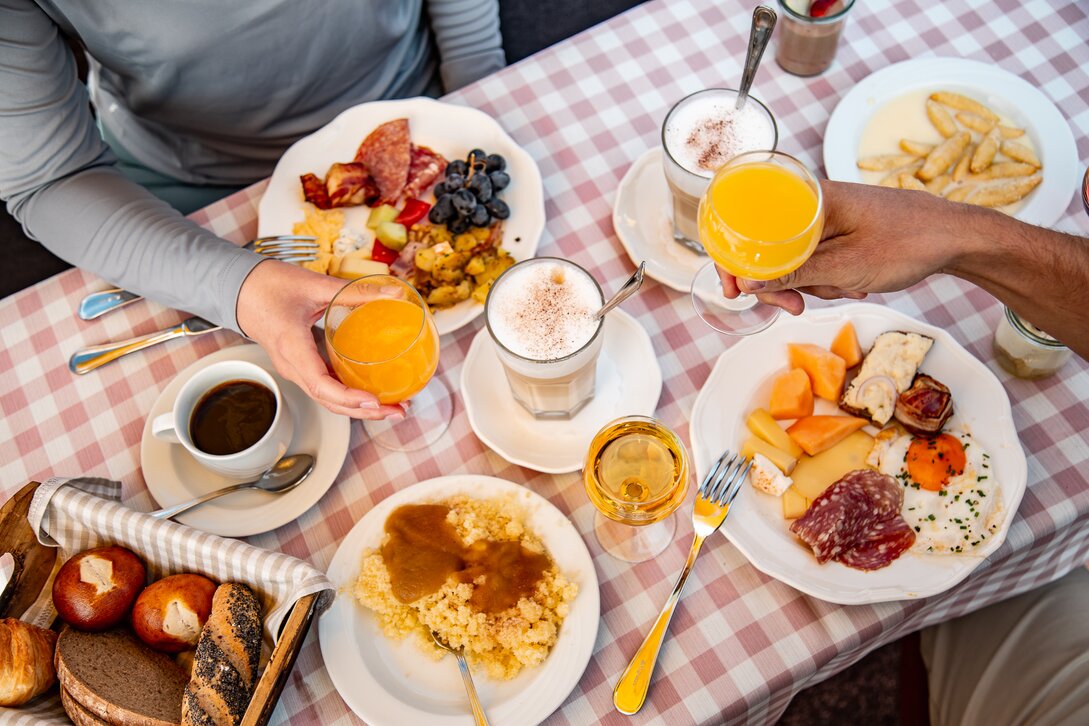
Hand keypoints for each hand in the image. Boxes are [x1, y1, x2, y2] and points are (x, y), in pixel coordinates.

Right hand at [235, 260, 404, 419]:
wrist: (239, 288)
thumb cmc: (268, 285)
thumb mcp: (315, 285)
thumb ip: (355, 290)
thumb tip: (394, 292)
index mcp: (292, 348)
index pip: (321, 385)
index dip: (349, 398)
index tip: (375, 401)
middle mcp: (292, 366)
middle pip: (329, 401)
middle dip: (365, 412)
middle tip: (399, 410)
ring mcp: (295, 368)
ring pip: (328, 398)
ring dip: (359, 407)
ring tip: (392, 405)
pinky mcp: (300, 365)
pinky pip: (325, 387)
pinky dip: (349, 394)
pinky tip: (372, 389)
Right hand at [717, 181, 978, 313]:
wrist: (956, 238)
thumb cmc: (907, 242)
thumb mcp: (846, 267)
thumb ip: (794, 275)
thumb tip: (748, 284)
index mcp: (810, 197)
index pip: (749, 223)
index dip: (734, 259)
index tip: (735, 290)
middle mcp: (813, 203)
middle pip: (768, 247)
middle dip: (777, 283)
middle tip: (793, 308)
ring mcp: (827, 219)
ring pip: (792, 258)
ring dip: (808, 284)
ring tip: (843, 290)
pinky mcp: (839, 232)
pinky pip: (815, 259)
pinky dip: (826, 278)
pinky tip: (851, 284)